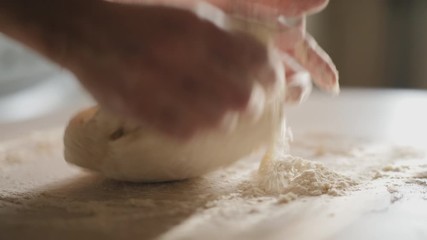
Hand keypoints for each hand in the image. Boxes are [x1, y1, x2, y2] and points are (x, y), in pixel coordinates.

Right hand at [61, 3, 271, 136]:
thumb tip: (270, 62)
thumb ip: (229, 34)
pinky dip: (197, 129)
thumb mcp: (189, 12)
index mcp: (198, 26)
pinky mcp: (137, 108)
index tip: (270, 82)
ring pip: (219, 121)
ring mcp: (157, 84)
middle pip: (245, 97)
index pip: (259, 60)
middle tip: (246, 100)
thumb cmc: (144, 19)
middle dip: (254, 102)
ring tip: (219, 111)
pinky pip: (185, 132)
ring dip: (226, 119)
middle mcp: (180, 54)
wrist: (84, 27)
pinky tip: (193, 119)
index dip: (274, 76)